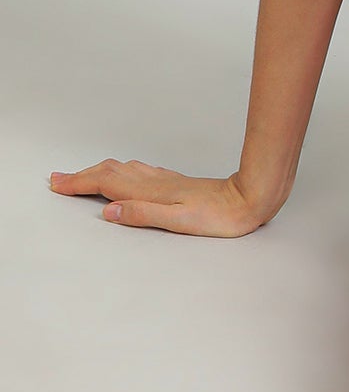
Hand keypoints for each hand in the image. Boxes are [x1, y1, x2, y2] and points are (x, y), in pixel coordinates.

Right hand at [47, 160, 283, 237]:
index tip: (55, 185)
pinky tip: (122, 174)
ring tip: (80, 176)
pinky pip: (136, 171)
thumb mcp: (179, 222)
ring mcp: (164, 180)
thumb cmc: (219, 216)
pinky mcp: (174, 182)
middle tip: (57, 179)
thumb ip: (143, 215)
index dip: (78, 184)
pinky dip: (117, 171)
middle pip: (108, 172)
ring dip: (96, 171)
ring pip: (121, 169)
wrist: (249, 199)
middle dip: (80, 176)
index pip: (105, 184)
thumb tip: (109, 210)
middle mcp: (154, 182)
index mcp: (150, 192)